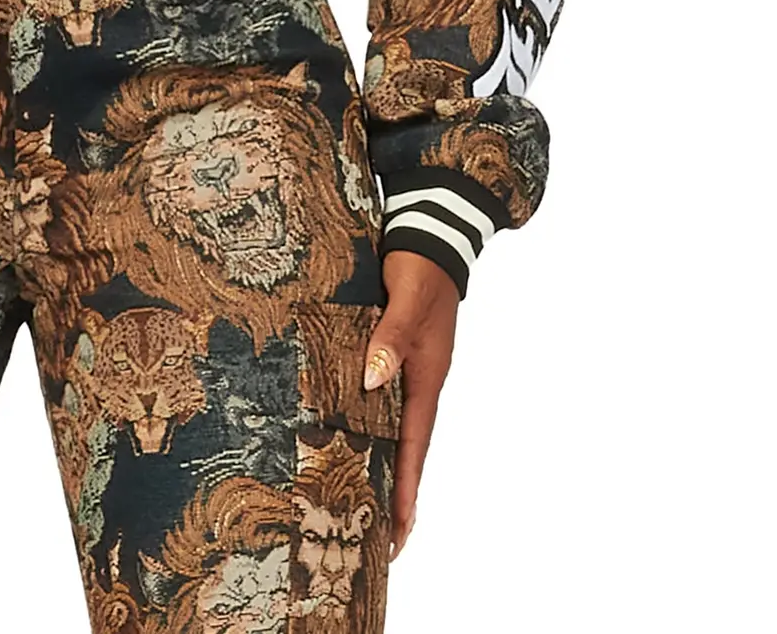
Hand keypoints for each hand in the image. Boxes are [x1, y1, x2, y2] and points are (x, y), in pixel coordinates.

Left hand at [362, 249, 459, 560]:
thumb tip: (373, 379)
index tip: (400, 536)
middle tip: (378, 539)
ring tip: (361, 502)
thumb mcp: (408, 300)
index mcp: (427, 378)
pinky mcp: (390, 353)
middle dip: (396, 494)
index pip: (416, 447)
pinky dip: (368, 424)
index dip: (407, 491)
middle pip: (407, 448)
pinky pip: (379, 400)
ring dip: (382, 463)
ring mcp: (405, 368)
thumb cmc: (420, 270)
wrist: (427, 237)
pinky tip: (349, 435)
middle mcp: (418, 381)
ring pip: (392, 427)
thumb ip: (392, 337)